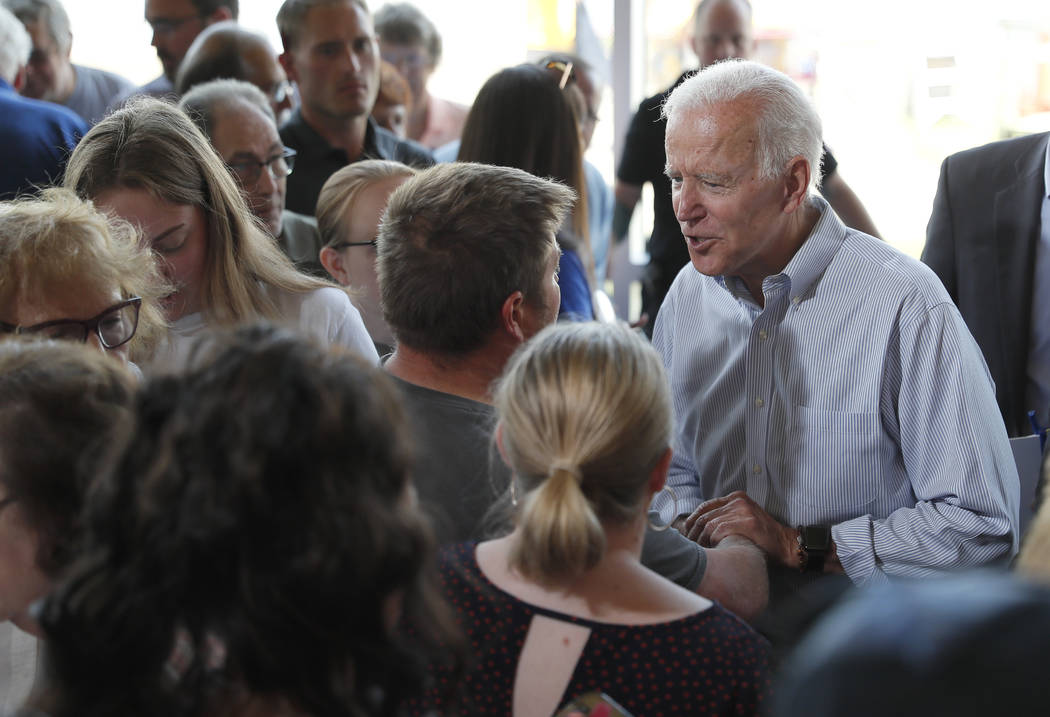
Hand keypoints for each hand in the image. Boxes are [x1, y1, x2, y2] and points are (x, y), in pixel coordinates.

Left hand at [680, 490, 796, 566]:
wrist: (785, 544)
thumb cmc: (761, 537)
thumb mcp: (742, 519)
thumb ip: (724, 518)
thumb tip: (697, 527)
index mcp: (736, 498)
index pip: (705, 506)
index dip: (692, 520)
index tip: (686, 533)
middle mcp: (738, 501)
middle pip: (705, 515)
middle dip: (693, 531)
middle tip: (689, 545)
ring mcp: (743, 511)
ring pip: (710, 524)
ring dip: (701, 539)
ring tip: (699, 550)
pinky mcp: (747, 522)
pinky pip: (719, 530)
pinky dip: (712, 540)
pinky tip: (713, 548)